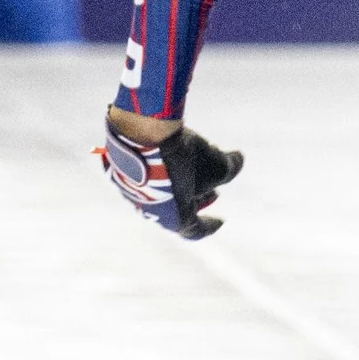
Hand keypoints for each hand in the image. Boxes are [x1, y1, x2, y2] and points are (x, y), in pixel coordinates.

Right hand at [100, 116, 243, 240]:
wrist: (143, 129)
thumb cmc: (183, 155)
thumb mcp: (216, 163)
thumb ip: (231, 167)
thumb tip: (238, 160)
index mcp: (172, 216)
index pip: (195, 230)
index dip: (210, 226)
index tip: (221, 221)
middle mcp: (149, 210)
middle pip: (177, 209)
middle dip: (198, 200)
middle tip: (213, 190)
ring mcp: (132, 191)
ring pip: (162, 191)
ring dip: (182, 181)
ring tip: (197, 165)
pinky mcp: (120, 172)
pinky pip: (147, 176)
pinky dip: (164, 170)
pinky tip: (175, 152)